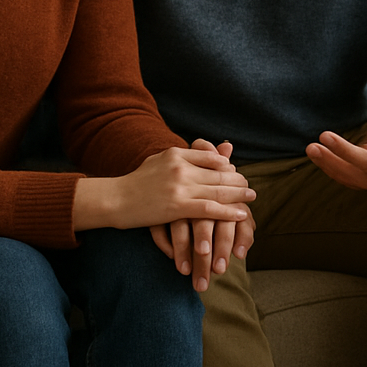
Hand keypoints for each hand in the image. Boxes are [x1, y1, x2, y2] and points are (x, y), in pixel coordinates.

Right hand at [150, 141, 255, 290]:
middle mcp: (181, 166)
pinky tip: (241, 213)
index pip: (210, 156)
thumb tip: (204, 152)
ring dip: (239, 194)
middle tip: (250, 186)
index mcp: (177, 153)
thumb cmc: (135, 182)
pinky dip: (228, 211)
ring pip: (218, 189)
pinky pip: (210, 208)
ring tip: (252, 197)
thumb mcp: (158, 160)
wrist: (115, 199)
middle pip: (219, 172)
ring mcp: (180, 186)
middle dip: (238, 180)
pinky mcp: (178, 206)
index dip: (227, 165)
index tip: (236, 171)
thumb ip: (182, 156)